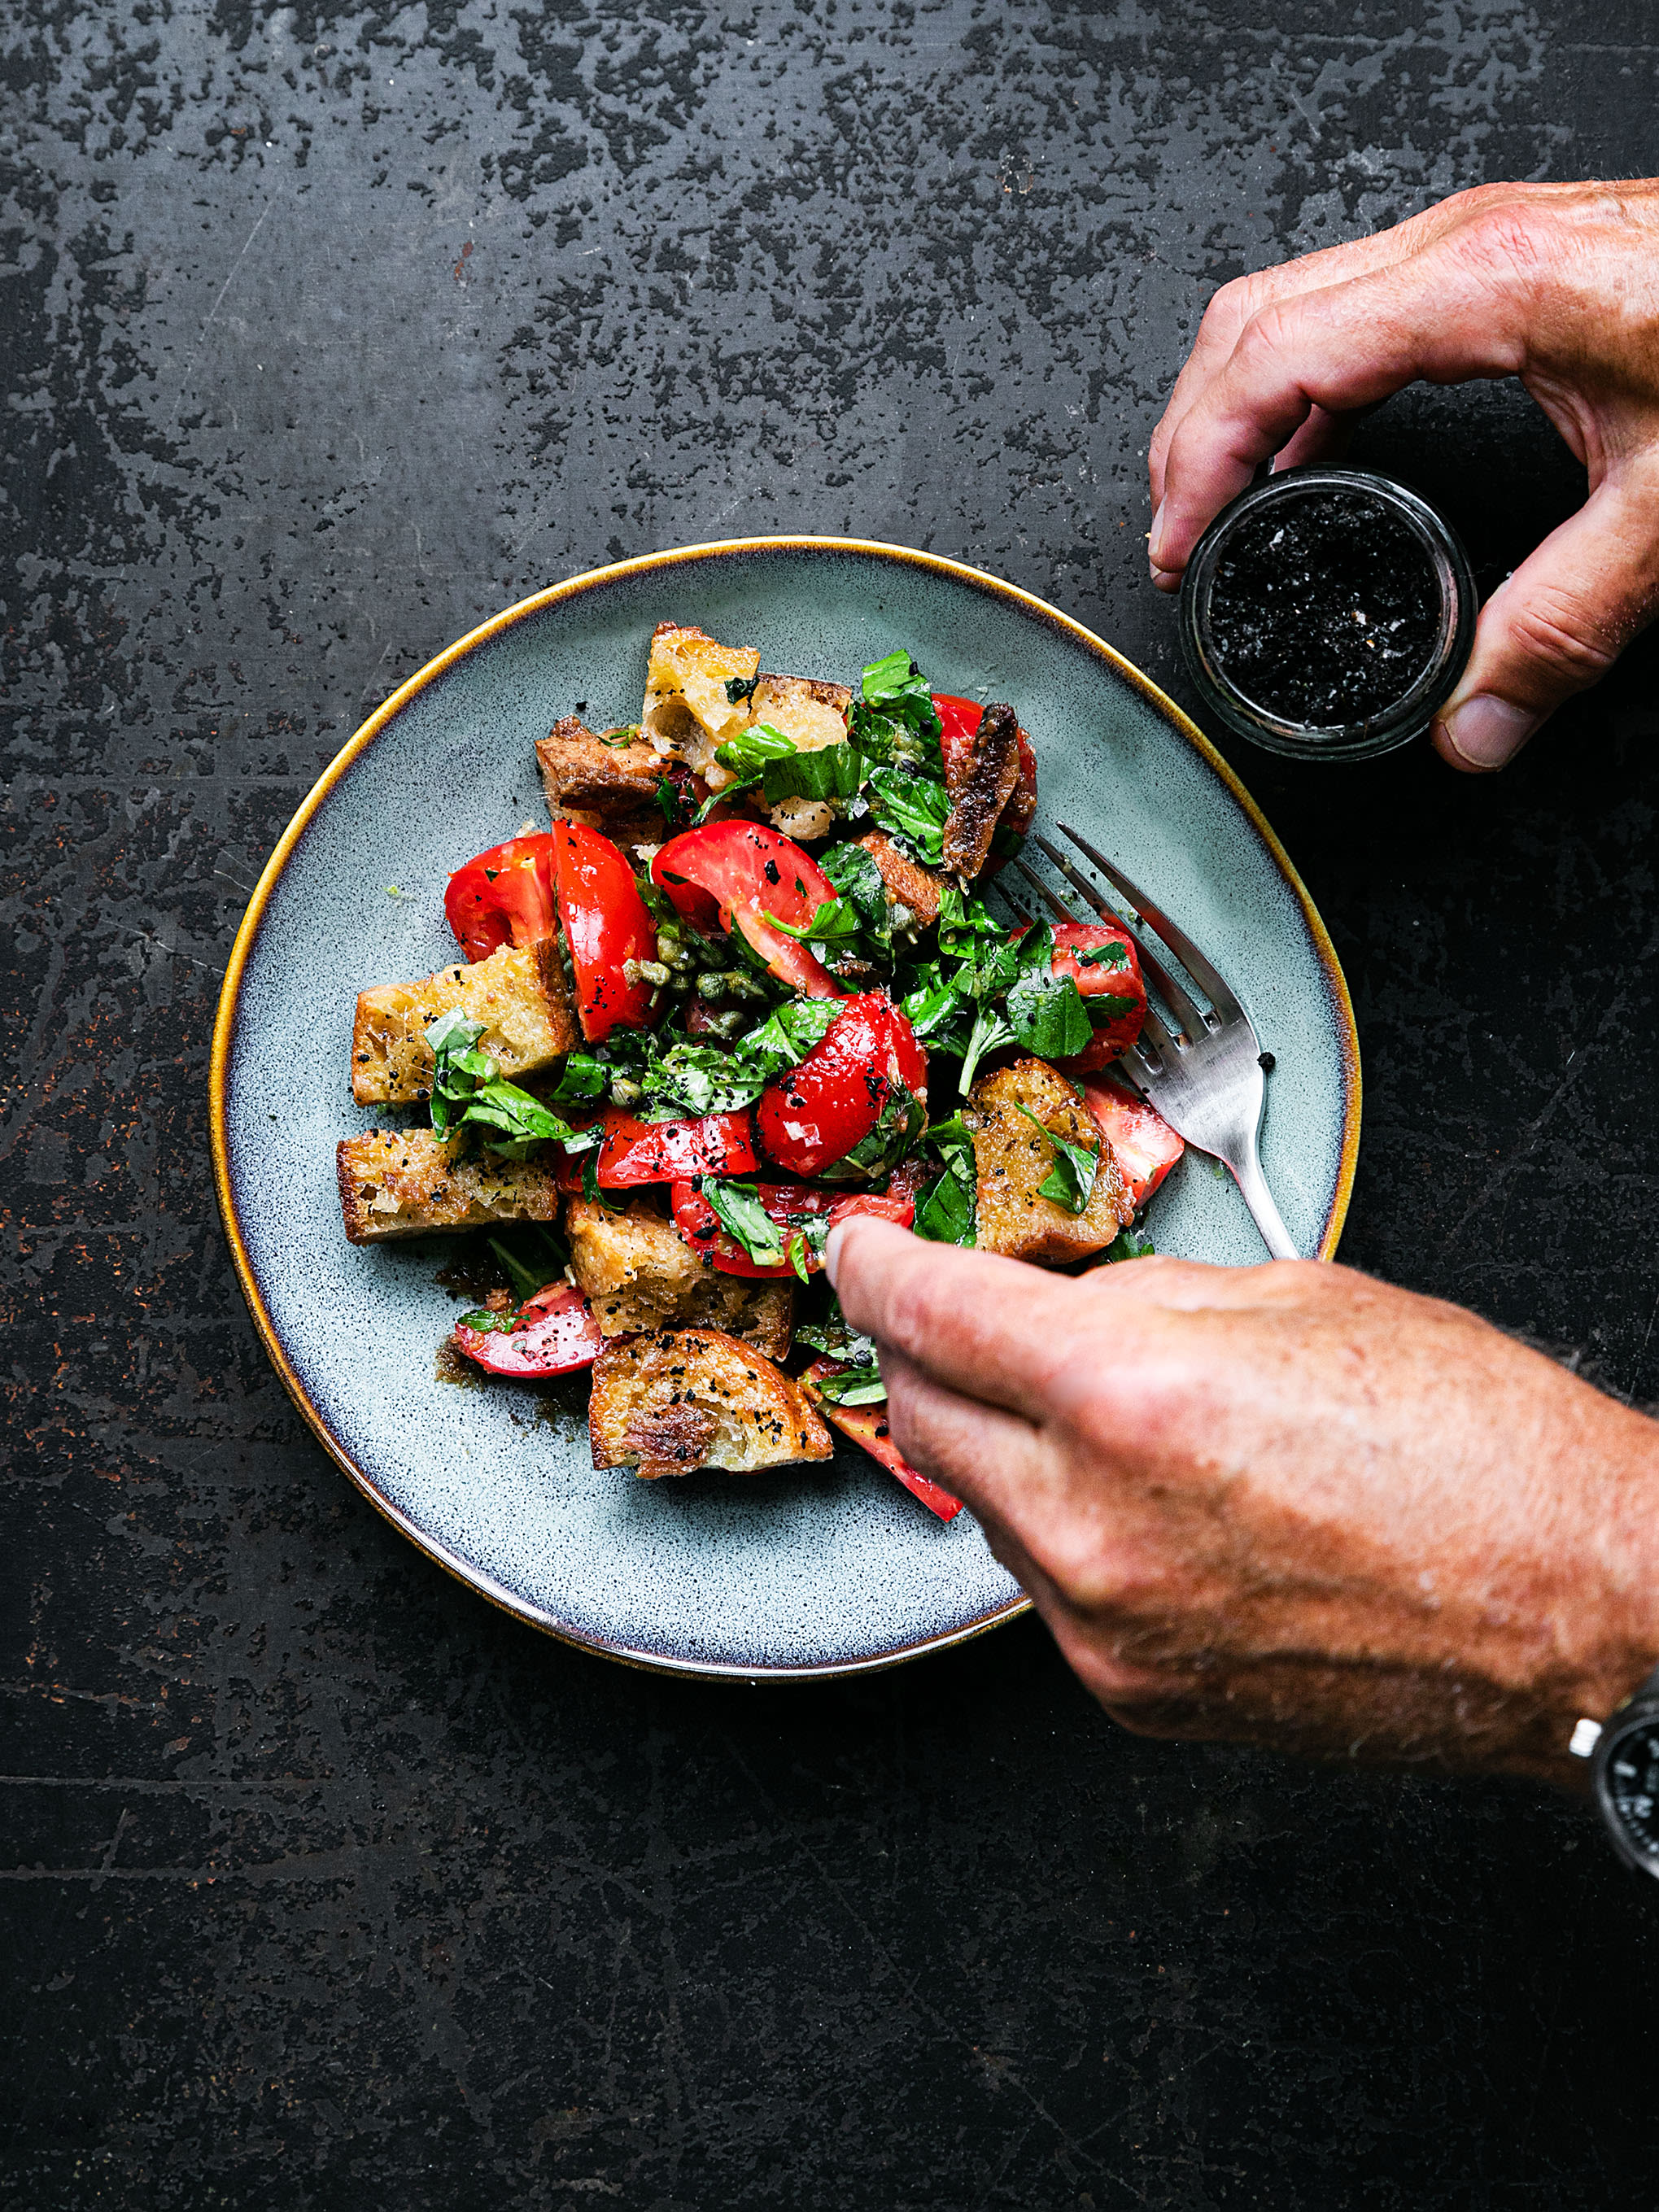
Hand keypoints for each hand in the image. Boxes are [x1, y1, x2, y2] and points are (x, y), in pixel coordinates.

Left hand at [828, 1221, 1658, 1782]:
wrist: (1581, 1611)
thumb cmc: (1481, 1447)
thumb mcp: (1300, 1298)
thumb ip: (1138, 1298)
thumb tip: (1050, 1303)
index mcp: (1131, 1396)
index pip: (929, 1314)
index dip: (874, 1266)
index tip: (858, 1251)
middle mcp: (1095, 1523)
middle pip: (920, 1416)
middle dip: (925, 1354)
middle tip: (962, 1318)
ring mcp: (1107, 1625)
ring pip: (977, 1507)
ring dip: (1003, 1447)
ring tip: (1109, 1417)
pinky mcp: (1134, 1695)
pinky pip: (1045, 1588)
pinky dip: (1062, 1530)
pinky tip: (1150, 1503)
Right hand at [1147, 180, 1658, 771]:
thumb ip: (1564, 625)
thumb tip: (1473, 728)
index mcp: (1480, 286)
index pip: (1270, 359)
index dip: (1198, 462)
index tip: (1176, 551)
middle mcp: (1464, 246)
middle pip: (1255, 316)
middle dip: (1190, 432)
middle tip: (1175, 539)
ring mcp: (1481, 241)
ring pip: (1293, 300)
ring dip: (1236, 403)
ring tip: (1216, 505)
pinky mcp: (1505, 258)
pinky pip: (1355, 308)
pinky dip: (1300, 386)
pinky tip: (1307, 455)